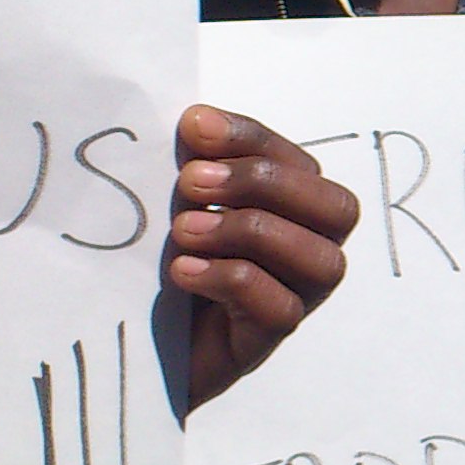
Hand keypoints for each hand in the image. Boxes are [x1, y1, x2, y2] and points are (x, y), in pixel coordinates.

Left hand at [171, 106, 357, 410]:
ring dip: (251, 232)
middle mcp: (310, 252)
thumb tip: (196, 120)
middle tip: (190, 182)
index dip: (252, 139)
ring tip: (184, 231)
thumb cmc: (156, 264)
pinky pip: (280, 307)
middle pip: (337, 208)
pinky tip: (184, 271)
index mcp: (293, 212)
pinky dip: (232, 279)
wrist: (126, 344)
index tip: (193, 126)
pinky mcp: (266, 339)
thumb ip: (194, 166)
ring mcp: (297, 298)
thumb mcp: (175, 205)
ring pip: (321, 260)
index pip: (299, 162)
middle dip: (265, 183)